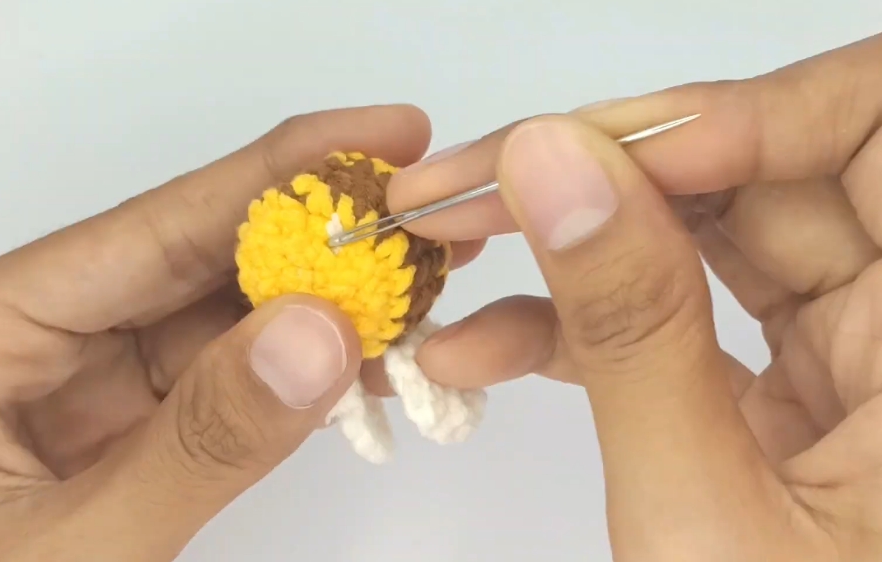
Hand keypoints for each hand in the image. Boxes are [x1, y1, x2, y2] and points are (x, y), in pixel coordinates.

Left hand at [0, 104, 484, 560]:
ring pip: (211, 331)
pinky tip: (360, 366)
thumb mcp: (65, 551)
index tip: (378, 137)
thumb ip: (194, 445)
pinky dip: (287, 383)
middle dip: (309, 243)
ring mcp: (69, 397)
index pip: (143, 232)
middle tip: (418, 219)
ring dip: (313, 315)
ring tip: (416, 290)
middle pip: (185, 268)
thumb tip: (321, 334)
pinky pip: (211, 393)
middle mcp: (18, 345)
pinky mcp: (108, 444)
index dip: (271, 176)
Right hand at [388, 35, 881, 558]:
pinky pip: (677, 321)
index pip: (862, 135)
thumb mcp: (698, 515)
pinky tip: (482, 346)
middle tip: (468, 186)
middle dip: (599, 172)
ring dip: (566, 248)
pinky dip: (574, 327)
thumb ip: (626, 330)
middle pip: (763, 176)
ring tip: (448, 257)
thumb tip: (551, 167)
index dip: (719, 120)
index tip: (573, 154)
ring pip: (703, 241)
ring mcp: (843, 365)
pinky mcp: (778, 400)